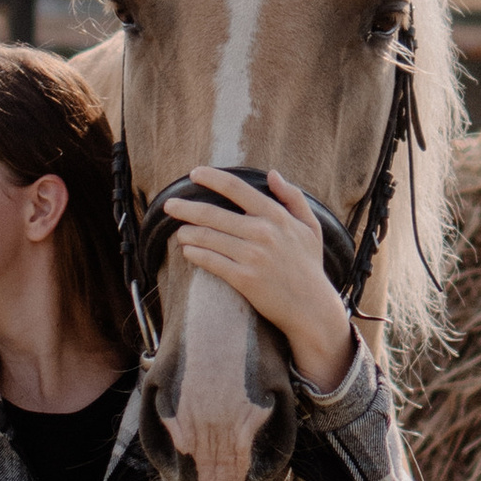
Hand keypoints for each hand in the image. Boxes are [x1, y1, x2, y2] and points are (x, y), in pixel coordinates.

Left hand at [167, 169, 356, 391]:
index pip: (237, 188)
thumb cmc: (309, 266)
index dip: (212, 177)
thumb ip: (293, 197)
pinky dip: (194, 254)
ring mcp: (252, 256)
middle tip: (168, 205)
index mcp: (276, 216)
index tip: (193, 173)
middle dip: (185, 207)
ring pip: (207, 237)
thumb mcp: (311, 227)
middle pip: (213, 213)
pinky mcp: (244, 279)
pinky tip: (187, 250)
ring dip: (187, 232)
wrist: (311, 308)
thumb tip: (273, 174)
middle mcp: (262, 233)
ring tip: (179, 232)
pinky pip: (210, 261)